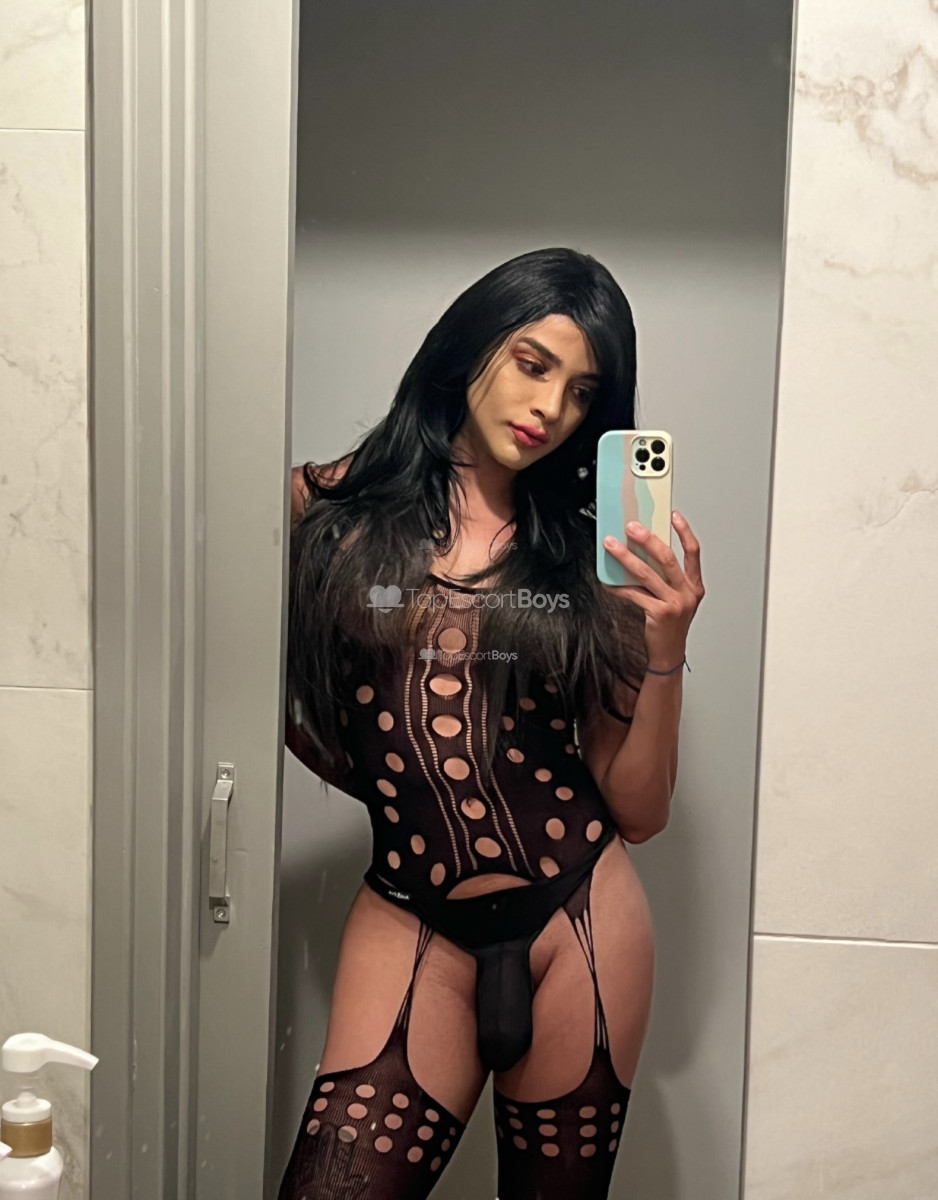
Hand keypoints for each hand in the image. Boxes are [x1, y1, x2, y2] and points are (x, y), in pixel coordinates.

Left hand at [601, 511, 704, 670]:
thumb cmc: (671, 625)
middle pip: (667, 558)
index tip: (673, 516)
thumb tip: (642, 554)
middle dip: (648, 539)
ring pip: (647, 574)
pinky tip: (607, 582)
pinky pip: (634, 594)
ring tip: (612, 546)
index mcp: (695, 586)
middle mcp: (688, 593)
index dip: (684, 532)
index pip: (693, 552)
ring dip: (626, 557)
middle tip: (631, 527)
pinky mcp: (659, 614)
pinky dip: (618, 587)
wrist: (669, 654)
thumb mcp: (676, 599)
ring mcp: (675, 604)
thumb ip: (666, 579)